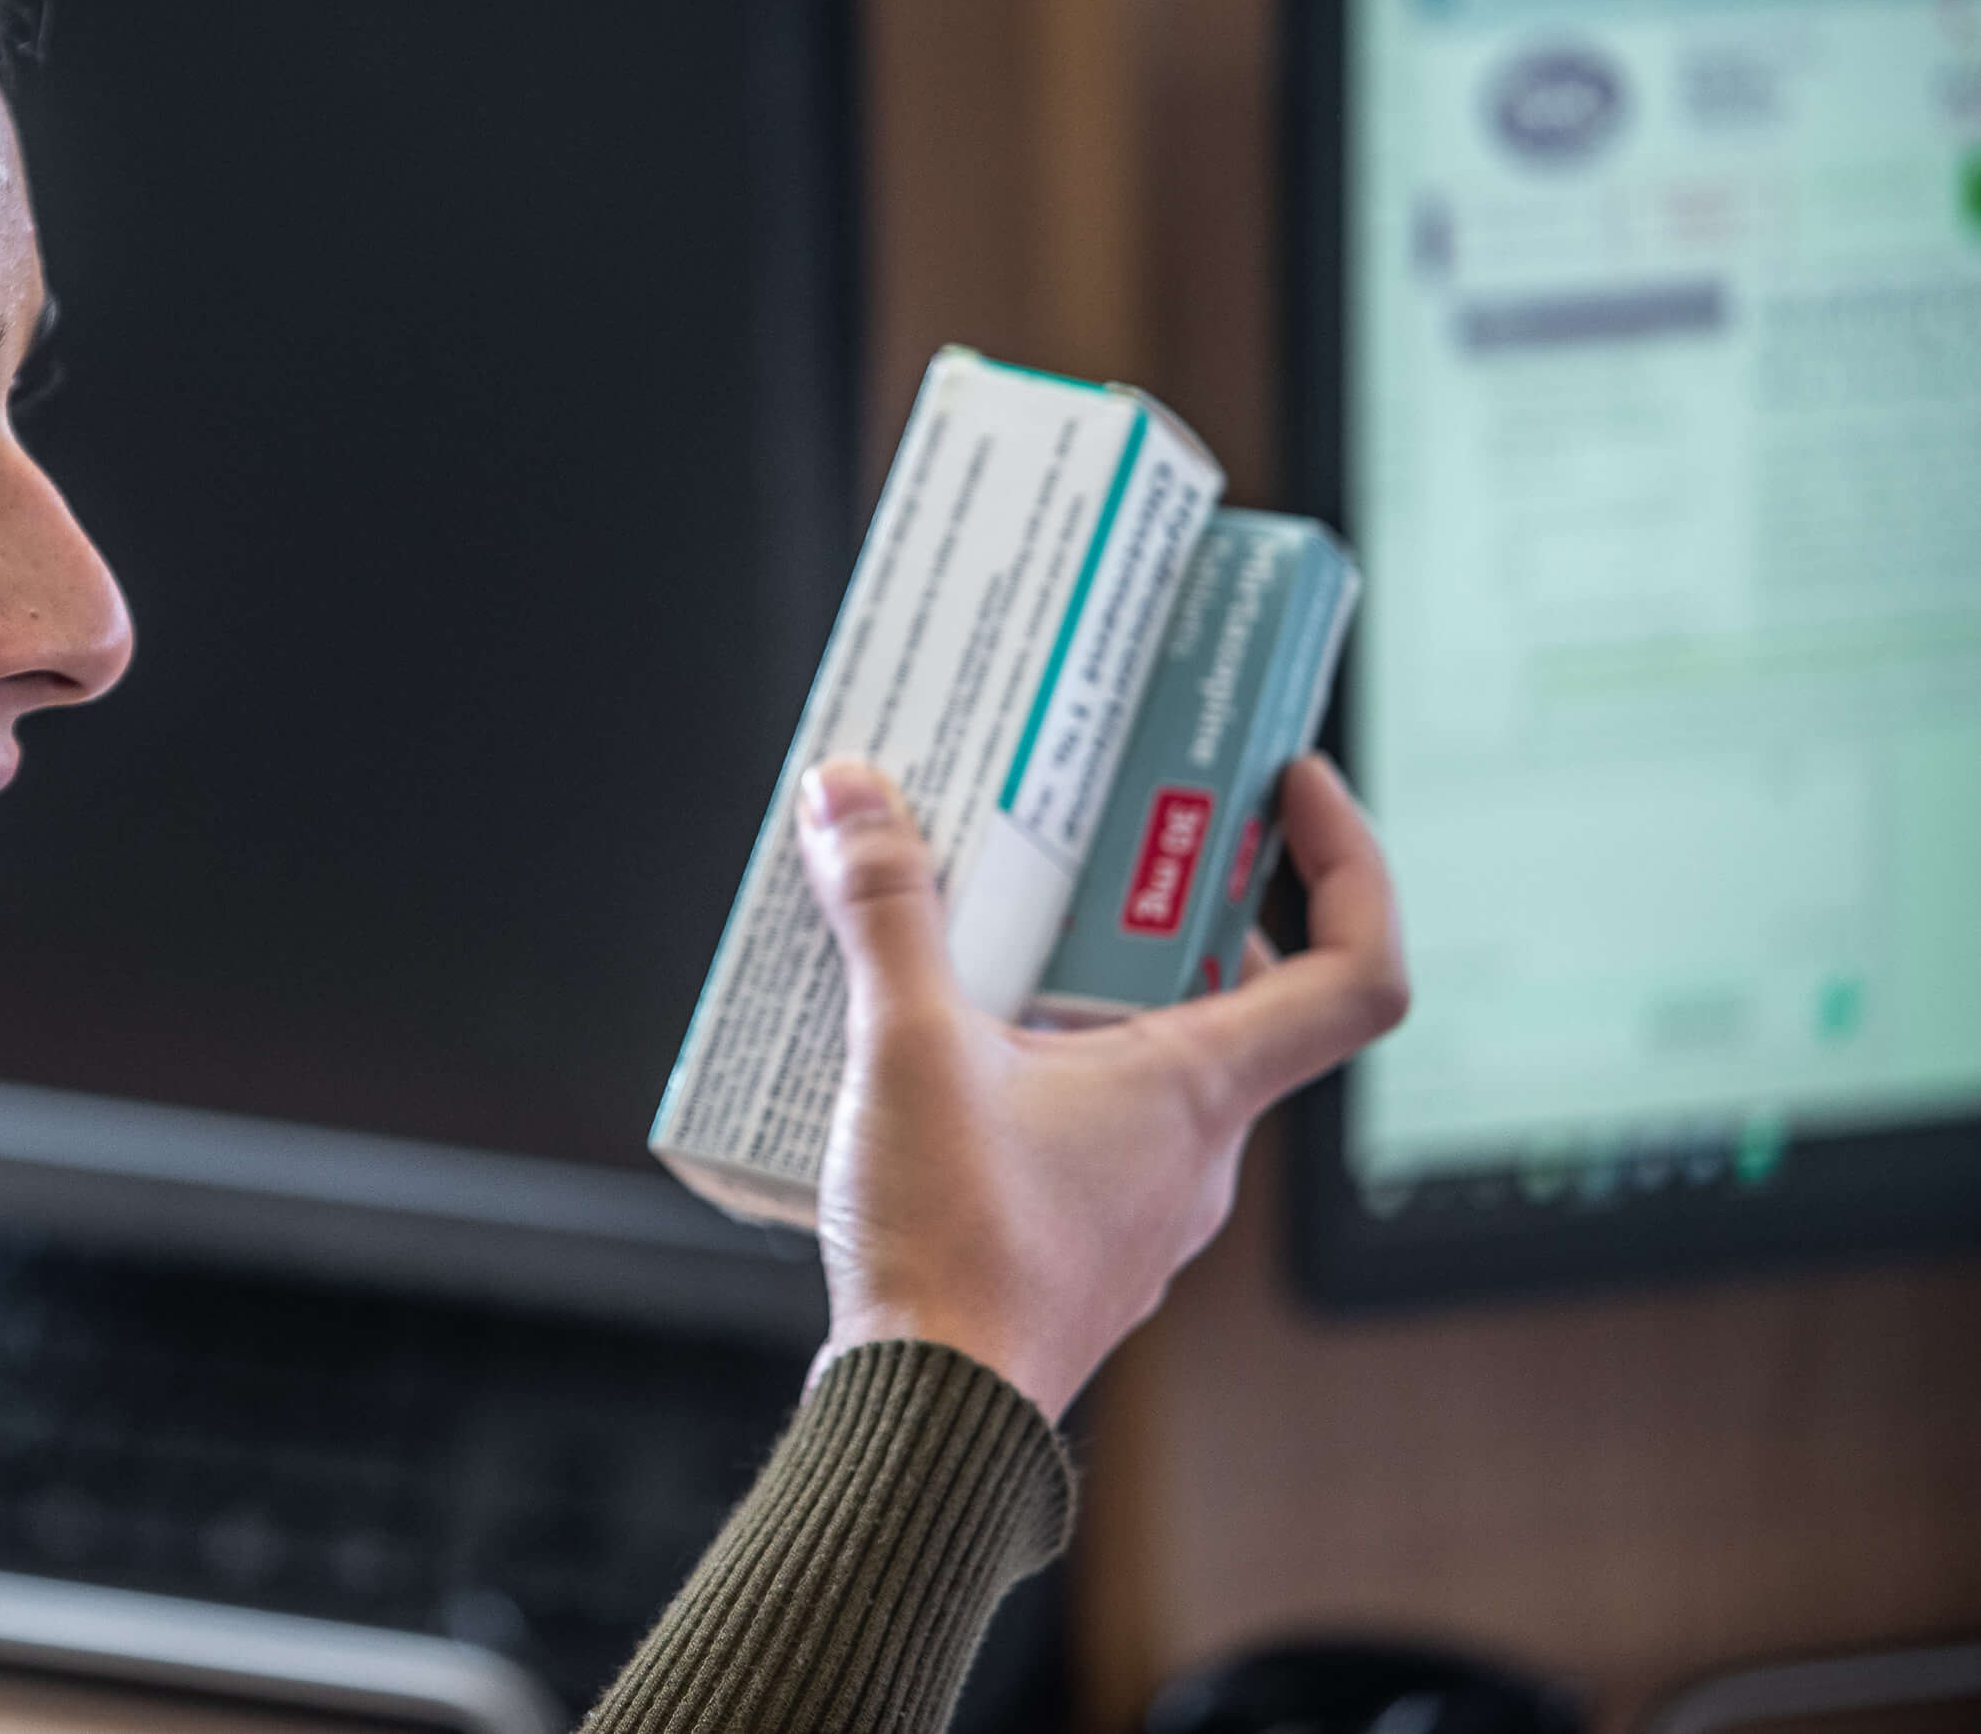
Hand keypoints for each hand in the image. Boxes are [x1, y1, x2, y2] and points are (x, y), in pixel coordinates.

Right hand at [797, 753, 1407, 1419]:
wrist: (923, 1420)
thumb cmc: (954, 1253)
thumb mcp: (907, 1046)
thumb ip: (885, 911)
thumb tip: (853, 796)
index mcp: (1200, 1087)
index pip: (1355, 970)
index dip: (1348, 863)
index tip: (1292, 788)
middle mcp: (1197, 1150)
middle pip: (1235, 997)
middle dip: (1162, 906)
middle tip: (1090, 842)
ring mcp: (1144, 1206)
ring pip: (1146, 1064)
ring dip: (1081, 990)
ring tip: (979, 941)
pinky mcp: (1079, 1243)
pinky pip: (1085, 1126)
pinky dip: (1033, 1068)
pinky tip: (936, 1060)